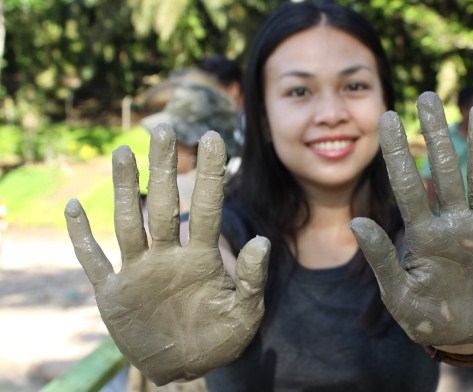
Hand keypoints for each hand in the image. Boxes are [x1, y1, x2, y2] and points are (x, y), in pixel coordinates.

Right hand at [65, 126, 269, 384]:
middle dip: (163, 169)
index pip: (206, 208)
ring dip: (123, 189)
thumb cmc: (219, 339)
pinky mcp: (114, 294)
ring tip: (123, 152)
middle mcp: (168, 257)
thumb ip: (252, 278)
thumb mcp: (245, 313)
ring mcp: (139, 272)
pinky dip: (81, 237)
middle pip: (163, 205)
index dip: (210, 174)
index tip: (214, 137)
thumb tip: (262, 241)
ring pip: (128, 222)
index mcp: (201, 258)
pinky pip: (93, 260)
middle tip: (164, 129)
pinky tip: (74, 208)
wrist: (184, 366)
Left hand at [350, 92, 472, 347]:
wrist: (463, 339)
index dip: (397, 152)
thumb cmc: (427, 320)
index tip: (388, 116)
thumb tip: (357, 222)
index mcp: (425, 235)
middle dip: (436, 134)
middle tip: (427, 97)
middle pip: (445, 171)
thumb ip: (381, 259)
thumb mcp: (399, 295)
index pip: (409, 185)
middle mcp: (455, 225)